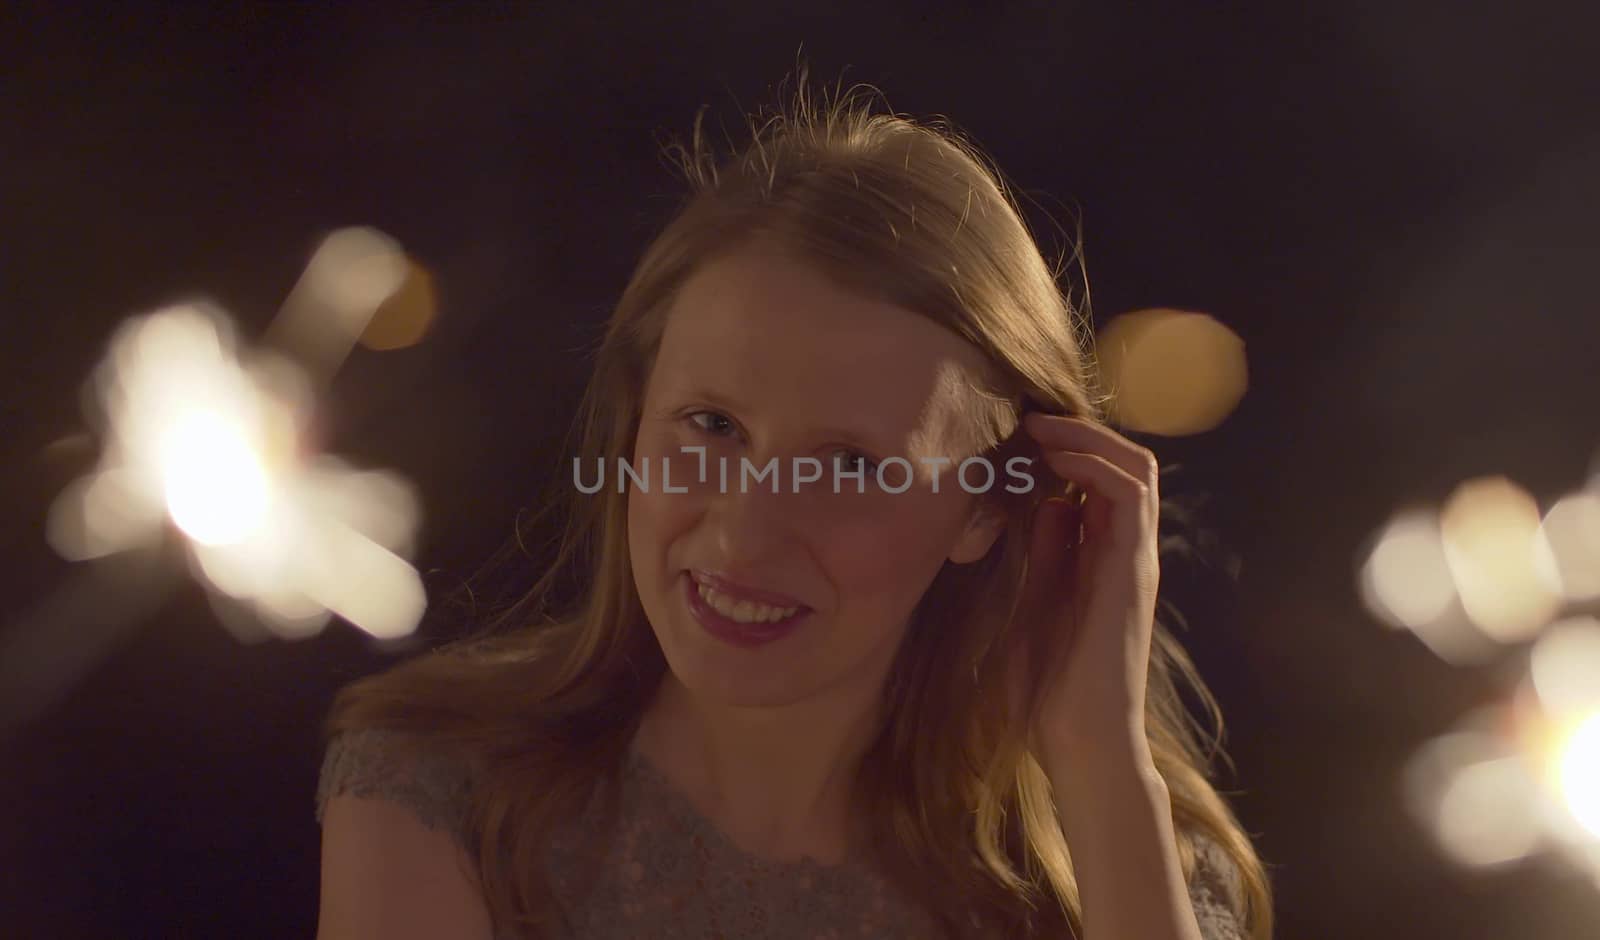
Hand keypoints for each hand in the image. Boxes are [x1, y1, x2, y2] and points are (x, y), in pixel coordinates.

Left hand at [1008, 412, 1161, 780]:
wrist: (1078, 739)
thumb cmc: (1050, 686)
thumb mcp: (1036, 603)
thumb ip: (1046, 557)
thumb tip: (1045, 508)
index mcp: (1103, 560)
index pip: (1101, 482)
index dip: (1067, 450)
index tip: (1019, 436)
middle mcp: (1127, 553)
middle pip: (1125, 465)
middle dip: (1080, 433)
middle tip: (1030, 418)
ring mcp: (1135, 560)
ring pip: (1136, 469)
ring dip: (1089, 439)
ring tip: (1041, 429)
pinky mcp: (1133, 569)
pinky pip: (1130, 496)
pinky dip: (1096, 466)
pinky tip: (1056, 462)